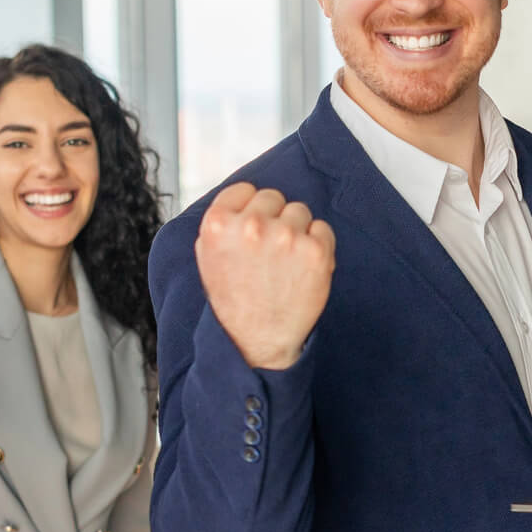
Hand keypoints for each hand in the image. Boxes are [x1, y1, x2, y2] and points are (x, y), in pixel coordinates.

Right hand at [195, 182, 335, 370]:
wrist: (258, 341)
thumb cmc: (234, 301)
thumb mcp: (208, 257)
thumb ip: (222, 223)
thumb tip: (243, 198)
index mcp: (218, 224)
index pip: (244, 190)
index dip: (249, 209)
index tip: (252, 229)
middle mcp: (251, 225)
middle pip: (273, 197)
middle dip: (273, 219)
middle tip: (269, 251)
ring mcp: (286, 236)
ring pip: (299, 211)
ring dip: (296, 231)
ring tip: (285, 263)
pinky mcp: (316, 250)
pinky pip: (322, 229)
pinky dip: (317, 245)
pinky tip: (302, 268)